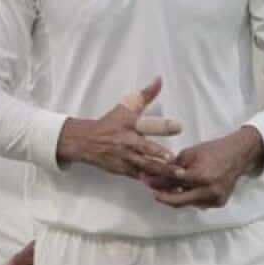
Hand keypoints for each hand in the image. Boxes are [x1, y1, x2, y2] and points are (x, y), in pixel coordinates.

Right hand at [57, 77, 184, 181]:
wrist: (85, 142)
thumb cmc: (109, 123)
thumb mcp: (126, 107)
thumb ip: (146, 94)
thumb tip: (159, 79)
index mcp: (130, 125)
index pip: (146, 123)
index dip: (162, 125)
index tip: (179, 127)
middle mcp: (127, 142)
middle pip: (145, 149)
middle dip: (160, 154)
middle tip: (174, 158)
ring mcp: (125, 158)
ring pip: (146, 166)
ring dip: (162, 171)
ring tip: (178, 175)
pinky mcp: (124, 170)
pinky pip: (141, 177)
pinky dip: (153, 181)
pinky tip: (167, 185)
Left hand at [148, 127, 263, 208]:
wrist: (238, 155)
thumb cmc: (212, 151)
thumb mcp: (189, 154)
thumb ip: (172, 167)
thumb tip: (154, 175)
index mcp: (200, 176)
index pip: (172, 183)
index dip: (156, 182)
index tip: (144, 179)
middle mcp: (208, 191)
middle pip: (177, 200)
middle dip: (162, 196)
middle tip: (152, 190)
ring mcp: (215, 199)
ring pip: (186, 203)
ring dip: (174, 196)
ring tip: (165, 187)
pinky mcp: (219, 203)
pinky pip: (197, 203)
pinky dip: (188, 197)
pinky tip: (183, 189)